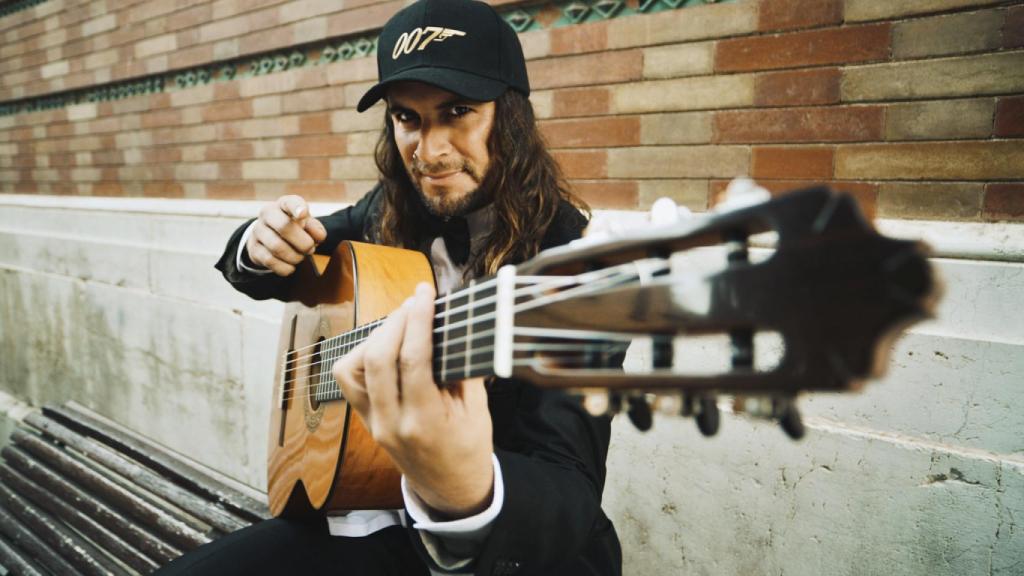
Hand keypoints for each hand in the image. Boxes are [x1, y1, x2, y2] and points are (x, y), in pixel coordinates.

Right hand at [245, 195, 327, 276]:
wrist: (269, 238)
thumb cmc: (295, 229)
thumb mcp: (307, 226)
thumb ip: (316, 229)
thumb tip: (318, 236)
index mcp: (283, 204)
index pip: (290, 202)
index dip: (297, 207)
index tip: (303, 214)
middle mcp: (267, 214)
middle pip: (284, 227)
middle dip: (303, 243)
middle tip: (310, 249)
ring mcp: (258, 231)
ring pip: (277, 247)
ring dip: (295, 257)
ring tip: (300, 257)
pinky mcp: (254, 249)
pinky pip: (271, 261)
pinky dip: (286, 267)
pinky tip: (291, 266)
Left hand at [333, 283, 494, 517]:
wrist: (450, 489)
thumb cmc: (469, 449)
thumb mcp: (477, 411)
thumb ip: (463, 369)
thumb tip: (453, 324)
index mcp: (424, 422)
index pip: (412, 360)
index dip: (418, 320)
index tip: (425, 293)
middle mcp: (390, 423)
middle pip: (377, 358)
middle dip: (396, 320)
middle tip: (416, 302)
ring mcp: (372, 422)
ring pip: (352, 366)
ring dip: (375, 337)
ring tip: (401, 323)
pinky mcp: (364, 419)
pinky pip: (348, 379)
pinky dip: (362, 354)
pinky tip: (385, 344)